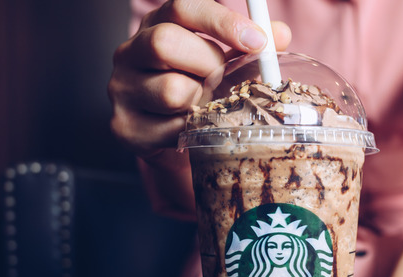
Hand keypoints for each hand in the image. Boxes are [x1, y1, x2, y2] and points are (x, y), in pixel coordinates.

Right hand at [108, 0, 290, 154]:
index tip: (257, 41)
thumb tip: (280, 34)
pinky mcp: (125, 126)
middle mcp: (130, 51)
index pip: (182, 7)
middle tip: (225, 80)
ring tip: (207, 106)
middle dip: (210, 64)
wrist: (172, 137)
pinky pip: (171, 128)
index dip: (222, 22)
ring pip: (172, 90)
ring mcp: (122, 88)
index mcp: (158, 25)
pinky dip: (195, 130)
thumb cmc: (201, 91)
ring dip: (203, 102)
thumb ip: (248, 48)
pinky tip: (196, 127)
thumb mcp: (224, 63)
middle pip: (166, 42)